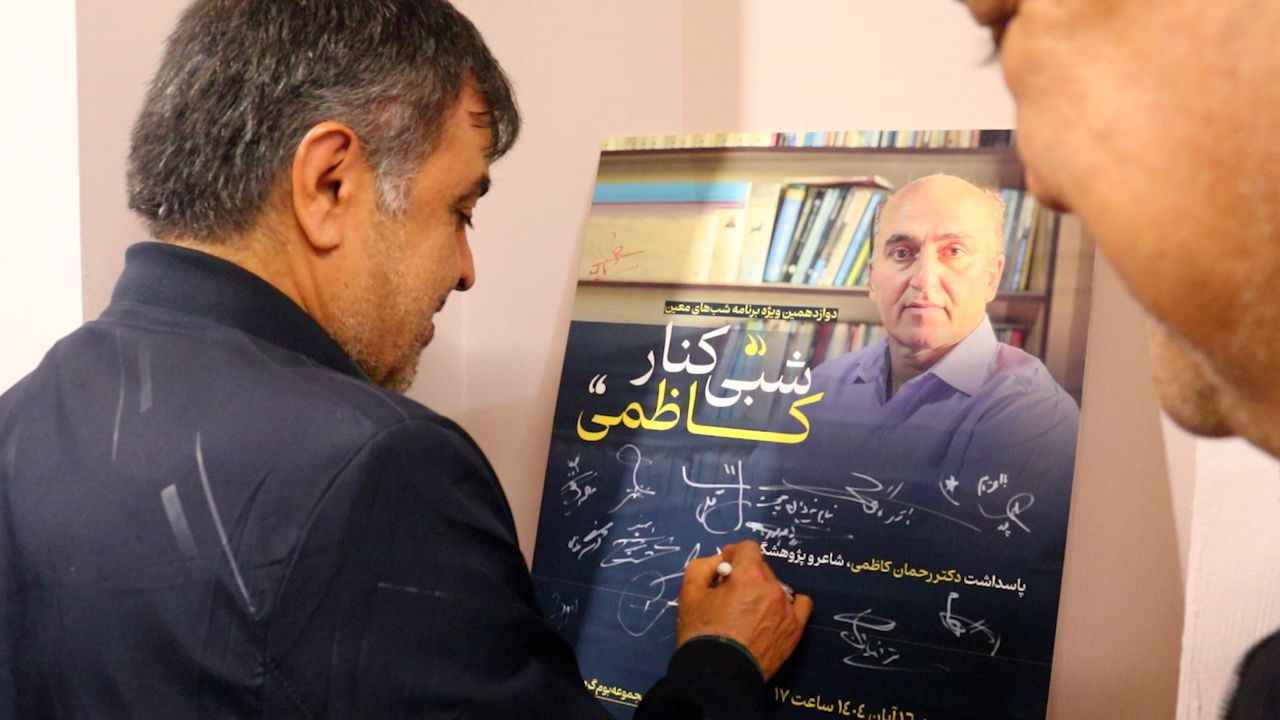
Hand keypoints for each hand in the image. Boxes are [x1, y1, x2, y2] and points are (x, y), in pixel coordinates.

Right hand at [675, 540, 812, 679]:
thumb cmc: (702, 632)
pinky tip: (776, 613)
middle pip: (761, 568)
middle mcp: (773, 587)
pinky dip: (789, 604)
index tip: (724, 570)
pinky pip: (801, 605)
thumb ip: (703, 566)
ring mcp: (788, 609)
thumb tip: (719, 560)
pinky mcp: (795, 629)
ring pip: (776, 587)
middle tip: (730, 596)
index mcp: (749, 575)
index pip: (748, 547)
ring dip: (763, 591)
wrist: (718, 674)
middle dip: (746, 576)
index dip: (733, 555)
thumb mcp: (689, 593)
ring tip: (749, 612)